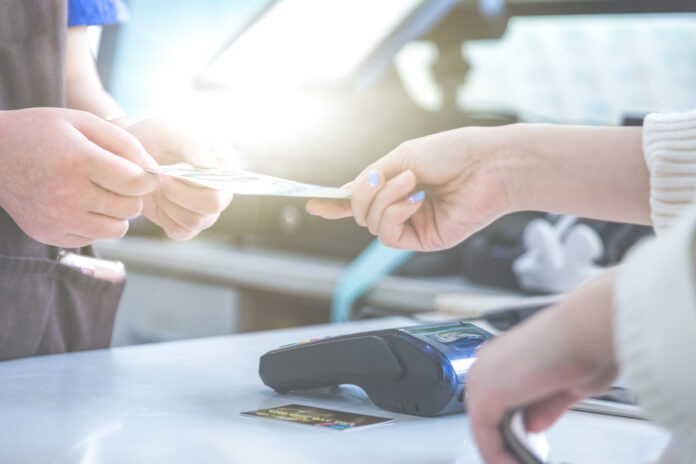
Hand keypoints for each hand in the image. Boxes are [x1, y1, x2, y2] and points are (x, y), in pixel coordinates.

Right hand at [0, 108, 158, 247]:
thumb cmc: (42, 133)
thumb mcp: (82, 123)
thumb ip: (124, 143)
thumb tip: (154, 170)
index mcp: (78, 161)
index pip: (136, 182)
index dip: (149, 178)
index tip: (145, 174)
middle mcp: (67, 194)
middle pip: (130, 208)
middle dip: (133, 195)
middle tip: (119, 182)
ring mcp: (56, 218)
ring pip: (117, 229)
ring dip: (118, 213)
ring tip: (102, 194)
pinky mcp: (49, 235)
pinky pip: (93, 237)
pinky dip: (96, 224)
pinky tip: (81, 205)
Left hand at [124, 119, 234, 239]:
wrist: (134, 154)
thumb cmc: (157, 138)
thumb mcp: (171, 131)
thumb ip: (192, 143)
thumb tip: (209, 166)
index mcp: (226, 166)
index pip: (224, 184)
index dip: (197, 182)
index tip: (172, 170)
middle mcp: (221, 190)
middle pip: (212, 206)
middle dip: (180, 194)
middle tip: (161, 179)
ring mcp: (206, 210)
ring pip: (195, 221)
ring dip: (169, 204)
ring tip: (157, 186)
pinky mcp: (188, 224)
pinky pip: (181, 232)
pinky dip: (165, 218)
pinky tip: (159, 200)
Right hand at [306, 126, 515, 250]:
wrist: (488, 164)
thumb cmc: (452, 152)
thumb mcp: (403, 157)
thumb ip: (372, 177)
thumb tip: (343, 192)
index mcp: (396, 185)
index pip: (361, 200)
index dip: (336, 202)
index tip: (312, 202)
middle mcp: (402, 207)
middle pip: (360, 213)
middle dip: (362, 194)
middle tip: (380, 177)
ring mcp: (413, 225)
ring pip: (371, 224)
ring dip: (384, 200)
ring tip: (412, 182)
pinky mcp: (424, 240)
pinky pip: (389, 235)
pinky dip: (394, 214)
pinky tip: (415, 200)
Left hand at [465, 270, 618, 463]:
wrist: (587, 330)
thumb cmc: (587, 344)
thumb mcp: (569, 385)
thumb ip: (547, 406)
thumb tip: (534, 424)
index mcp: (506, 357)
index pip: (497, 399)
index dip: (510, 427)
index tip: (527, 447)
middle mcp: (489, 363)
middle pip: (486, 413)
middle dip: (505, 442)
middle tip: (522, 461)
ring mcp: (484, 376)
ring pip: (483, 426)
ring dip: (501, 451)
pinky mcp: (486, 393)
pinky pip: (484, 434)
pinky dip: (497, 455)